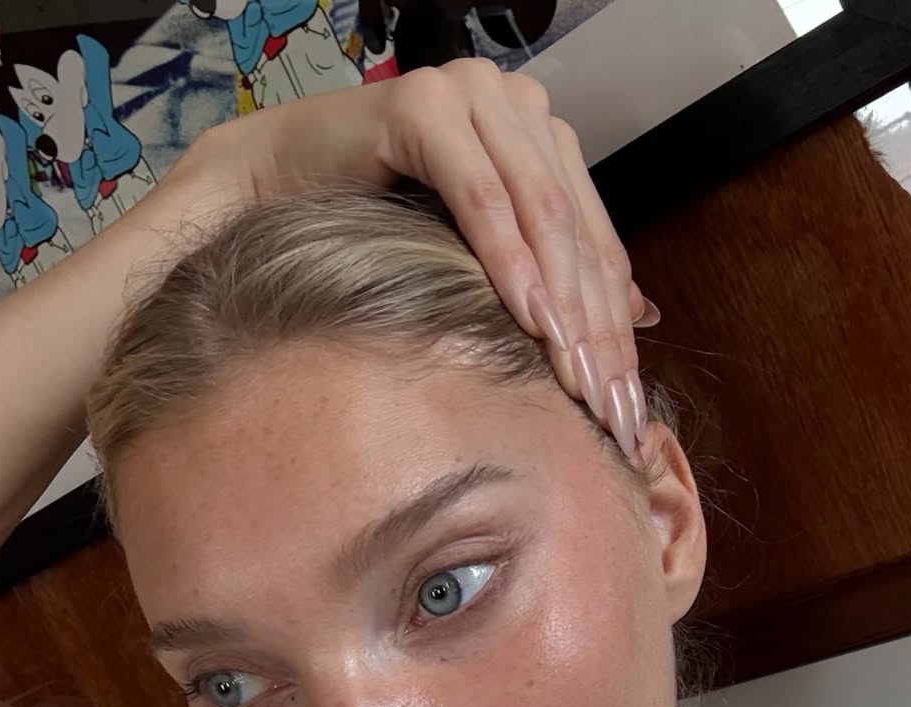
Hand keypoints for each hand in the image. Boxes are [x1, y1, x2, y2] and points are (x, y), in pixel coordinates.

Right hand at [180, 60, 659, 458]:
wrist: (268, 186)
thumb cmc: (371, 226)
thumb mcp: (479, 256)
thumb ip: (555, 273)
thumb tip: (642, 313)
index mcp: (541, 136)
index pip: (594, 241)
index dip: (616, 327)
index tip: (627, 403)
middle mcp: (516, 107)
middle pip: (576, 231)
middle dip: (597, 328)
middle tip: (610, 405)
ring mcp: (472, 98)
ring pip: (540, 211)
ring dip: (563, 301)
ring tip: (577, 376)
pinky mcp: (423, 108)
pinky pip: (480, 195)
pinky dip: (507, 259)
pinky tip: (529, 316)